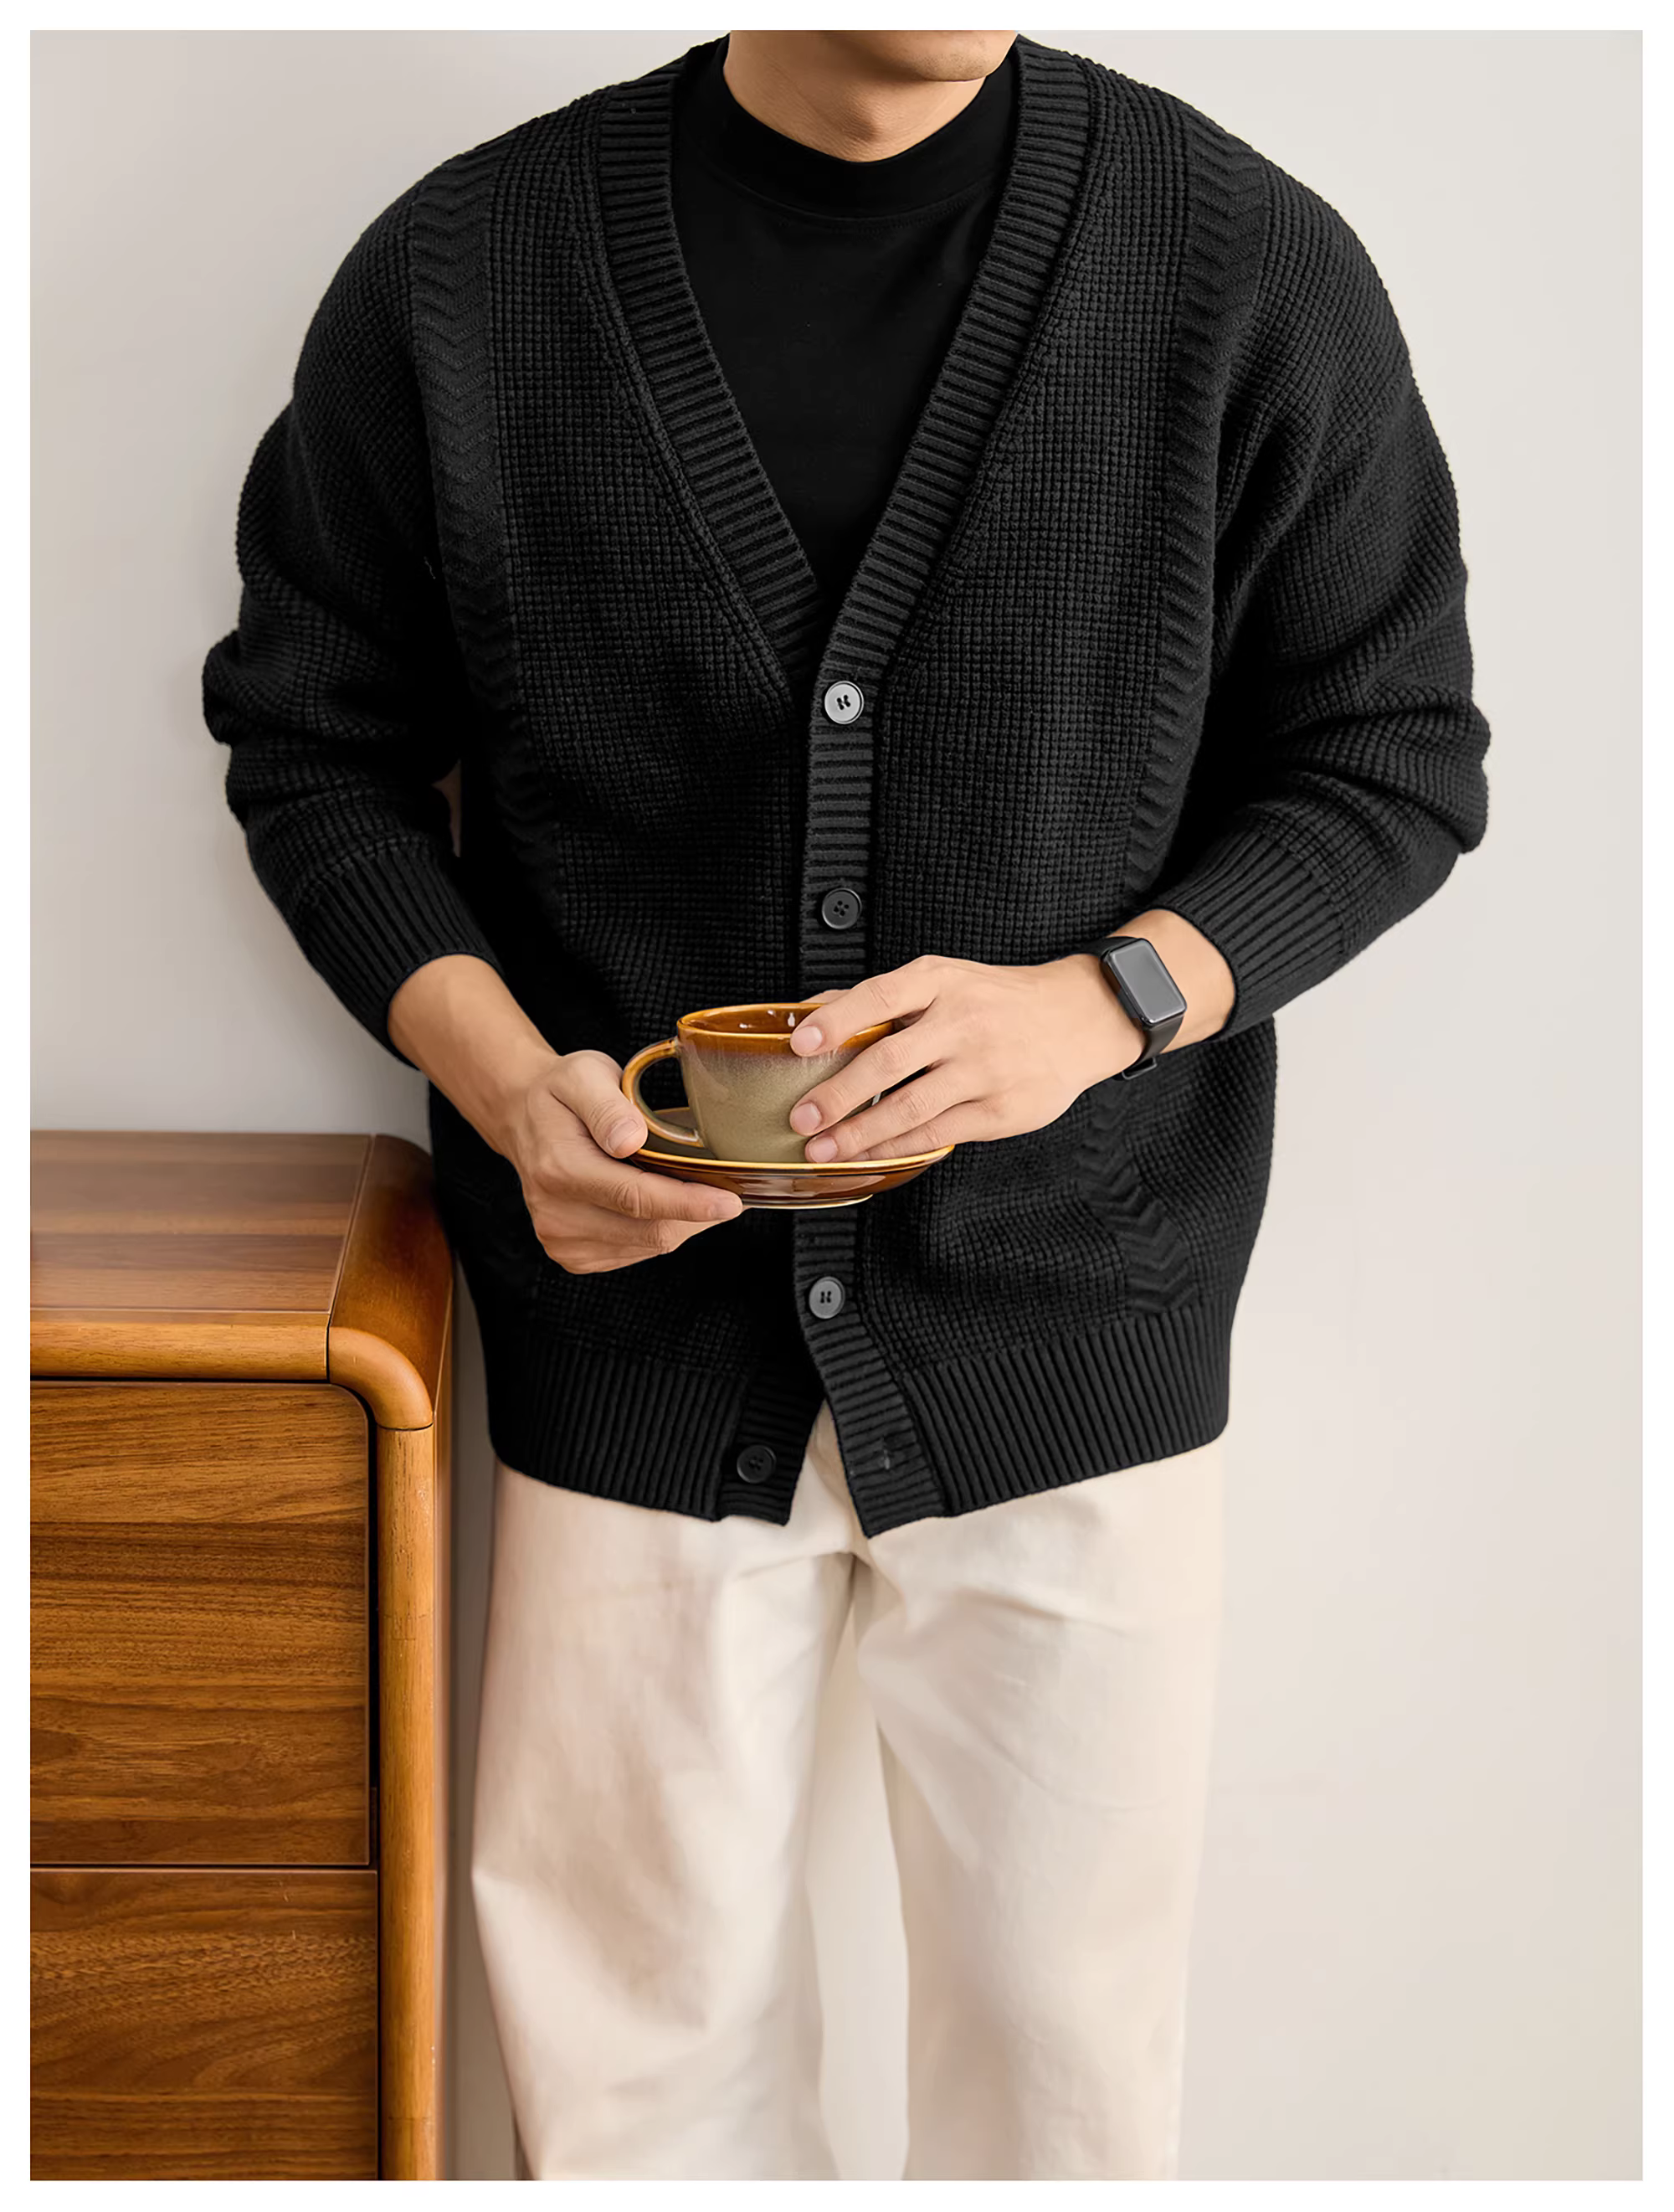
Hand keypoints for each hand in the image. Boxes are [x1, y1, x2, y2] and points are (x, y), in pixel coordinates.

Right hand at [494, 1048, 743, 1272]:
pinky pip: (636, 1251)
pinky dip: (659, 1229)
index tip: (730, 1203)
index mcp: (559, 1169)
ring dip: (680, 1222)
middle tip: (725, 1185)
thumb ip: (607, 1106)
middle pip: (651, 1230)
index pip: (636, 1198)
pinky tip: (659, 1202)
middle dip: (696, 1214)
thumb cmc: (560, 1093)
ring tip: (686, 1185)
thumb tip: (631, 1139)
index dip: (689, 1203)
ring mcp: (561, 1240)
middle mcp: (556, 1213)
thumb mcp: (583, 1075)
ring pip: (649, 1245)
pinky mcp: (572, 1255)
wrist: (522, 1119)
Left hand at [783, 953, 1141, 1162]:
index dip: (836, 1021)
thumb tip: (809, 1011)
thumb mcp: (942, 979)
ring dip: (860, 1133)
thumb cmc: (996, 1000)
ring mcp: (984, 1068)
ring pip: (910, 1107)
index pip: (879, 996)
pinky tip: (870, 1154)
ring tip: (823, 1148)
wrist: (1077, 1018)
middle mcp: (962, 1021)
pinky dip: (897, 1147)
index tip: (800, 1044)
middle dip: (837, 1094)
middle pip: (888, 1061)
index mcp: (940, 981)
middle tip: (801, 1117)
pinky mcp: (1000, 1109)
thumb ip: (878, 997)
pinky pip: (937, 1133)